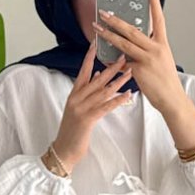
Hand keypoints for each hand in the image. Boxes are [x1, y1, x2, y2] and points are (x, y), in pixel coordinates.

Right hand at [48, 39, 134, 169]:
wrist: (64, 149)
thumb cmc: (73, 131)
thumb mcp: (77, 108)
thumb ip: (86, 92)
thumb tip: (98, 76)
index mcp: (74, 94)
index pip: (83, 71)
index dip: (90, 57)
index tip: (96, 44)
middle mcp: (77, 98)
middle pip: (97, 78)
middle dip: (112, 67)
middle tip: (124, 55)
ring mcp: (81, 108)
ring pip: (103, 91)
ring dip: (119, 81)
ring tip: (130, 72)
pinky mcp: (87, 119)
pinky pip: (106, 106)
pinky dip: (118, 100)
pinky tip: (128, 95)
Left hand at [91, 0, 184, 116]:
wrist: (171, 99)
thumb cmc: (165, 81)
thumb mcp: (161, 60)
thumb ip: (148, 49)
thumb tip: (132, 43)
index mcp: (162, 43)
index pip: (158, 18)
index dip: (153, 2)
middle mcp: (156, 48)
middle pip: (133, 28)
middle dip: (116, 19)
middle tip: (103, 11)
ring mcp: (148, 58)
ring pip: (124, 42)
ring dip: (108, 34)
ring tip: (97, 27)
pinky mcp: (140, 70)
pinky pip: (122, 62)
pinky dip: (111, 59)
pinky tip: (102, 54)